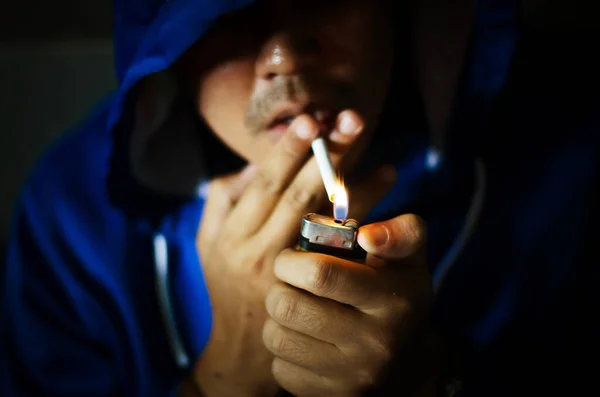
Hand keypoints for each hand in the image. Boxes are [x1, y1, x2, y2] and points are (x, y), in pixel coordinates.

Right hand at [190, 111, 395, 396]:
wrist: (244, 348)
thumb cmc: (226, 284)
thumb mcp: (208, 241)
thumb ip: (222, 200)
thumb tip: (252, 165)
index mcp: (233, 234)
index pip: (264, 185)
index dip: (288, 151)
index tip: (312, 121)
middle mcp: (260, 252)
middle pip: (300, 196)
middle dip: (330, 158)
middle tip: (356, 122)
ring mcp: (289, 276)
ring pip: (327, 226)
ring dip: (360, 192)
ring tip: (389, 169)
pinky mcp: (313, 294)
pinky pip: (342, 255)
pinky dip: (363, 227)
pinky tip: (384, 206)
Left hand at [263, 214, 434, 396]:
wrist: (407, 361)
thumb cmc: (397, 294)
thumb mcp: (409, 259)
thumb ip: (401, 233)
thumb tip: (367, 236)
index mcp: (393, 300)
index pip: (321, 274)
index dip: (292, 260)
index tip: (292, 257)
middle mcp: (376, 343)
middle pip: (289, 307)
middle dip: (279, 287)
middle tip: (289, 283)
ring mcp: (353, 376)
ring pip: (277, 338)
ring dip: (276, 318)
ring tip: (295, 308)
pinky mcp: (331, 396)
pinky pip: (280, 368)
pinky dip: (283, 351)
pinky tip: (303, 339)